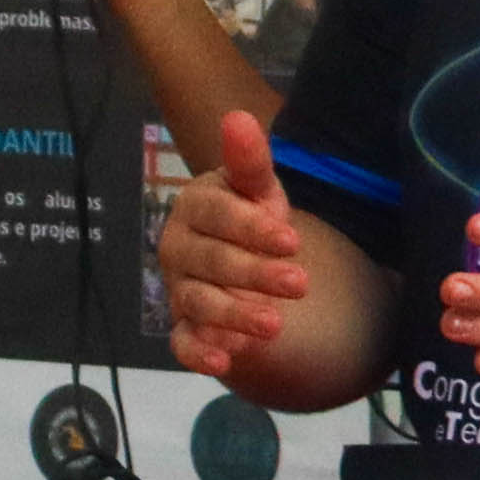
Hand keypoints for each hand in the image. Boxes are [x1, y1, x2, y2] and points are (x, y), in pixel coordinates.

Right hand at [157, 113, 322, 396]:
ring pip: (200, 303)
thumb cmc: (250, 218)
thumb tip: (240, 116)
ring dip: (234, 316)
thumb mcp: (258, 190)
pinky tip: (225, 363)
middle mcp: (179, 248)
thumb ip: (250, 161)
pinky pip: (182, 343)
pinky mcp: (184, 325)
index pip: (218, 216)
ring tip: (275, 325)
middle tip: (300, 284)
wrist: (242, 258)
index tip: (290, 240)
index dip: (251, 228)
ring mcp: (179, 288)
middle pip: (212, 262)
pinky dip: (199, 354)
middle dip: (254, 274)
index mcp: (196, 208)